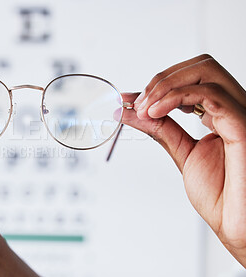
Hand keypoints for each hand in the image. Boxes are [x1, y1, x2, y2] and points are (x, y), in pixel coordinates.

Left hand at [121, 54, 245, 266]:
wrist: (236, 223)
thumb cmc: (218, 194)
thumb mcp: (181, 151)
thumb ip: (159, 127)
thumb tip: (130, 110)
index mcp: (220, 113)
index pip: (191, 77)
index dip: (158, 84)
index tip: (129, 99)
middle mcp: (232, 107)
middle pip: (200, 65)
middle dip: (162, 79)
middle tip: (138, 103)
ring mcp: (240, 113)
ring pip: (205, 70)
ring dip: (165, 85)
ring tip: (144, 109)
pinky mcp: (243, 125)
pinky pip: (210, 94)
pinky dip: (175, 96)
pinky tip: (155, 112)